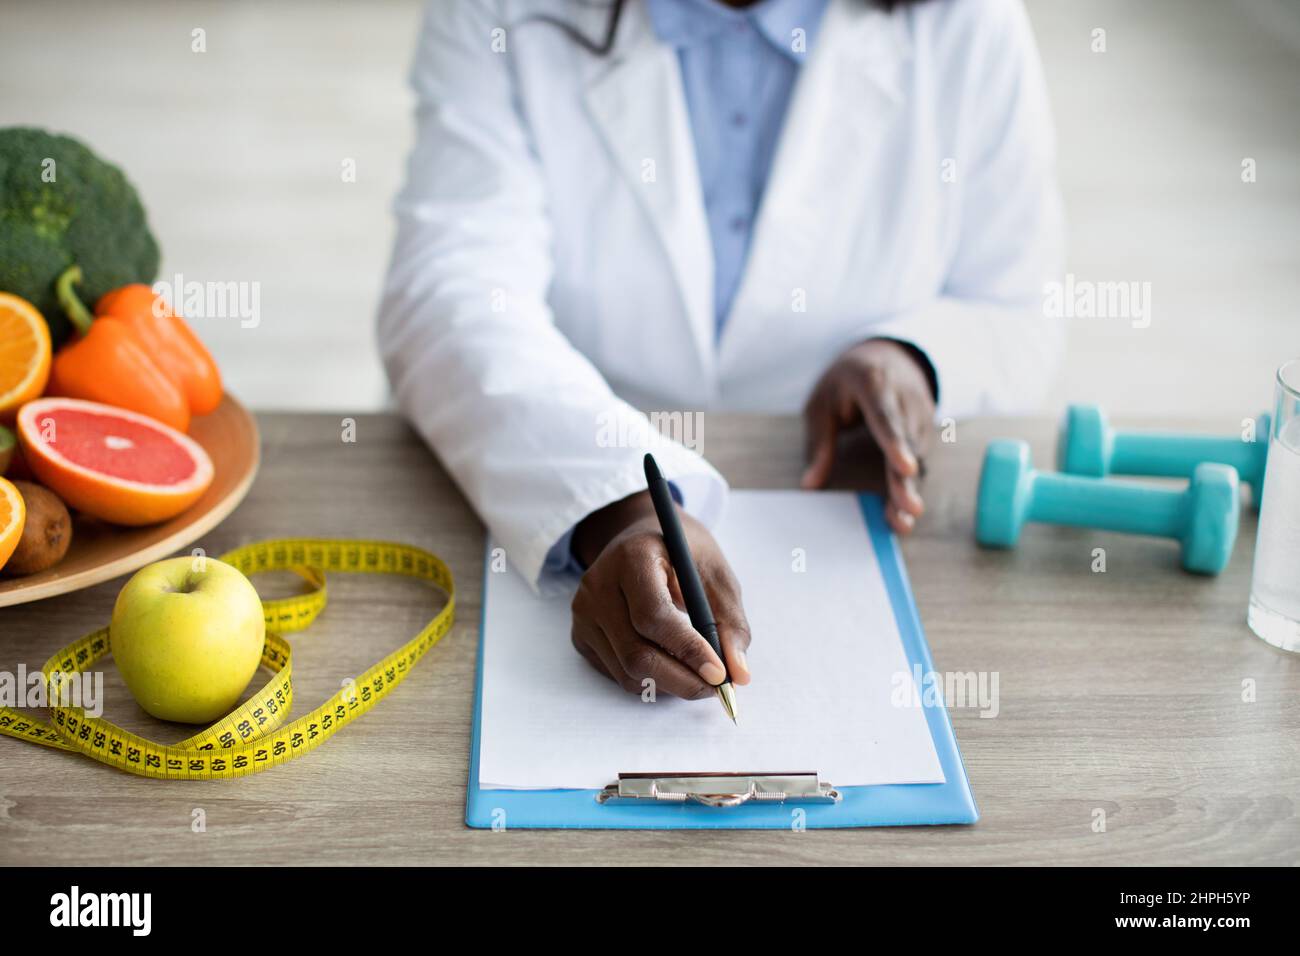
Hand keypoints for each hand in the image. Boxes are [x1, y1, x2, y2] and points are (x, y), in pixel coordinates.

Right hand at [570, 491, 751, 699]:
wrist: (642, 536)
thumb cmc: (682, 552)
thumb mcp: (715, 572)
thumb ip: (729, 621)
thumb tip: (738, 674)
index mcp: (631, 558)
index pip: (653, 615)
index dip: (687, 649)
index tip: (719, 674)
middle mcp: (597, 585)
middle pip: (636, 653)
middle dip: (682, 680)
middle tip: (717, 688)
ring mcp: (584, 612)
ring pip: (626, 672)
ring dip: (669, 684)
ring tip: (698, 675)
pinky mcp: (581, 634)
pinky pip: (617, 673)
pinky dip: (650, 681)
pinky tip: (671, 664)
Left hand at [801, 338, 935, 534]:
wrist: (885, 357)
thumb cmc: (846, 382)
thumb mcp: (821, 404)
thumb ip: (819, 443)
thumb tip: (810, 484)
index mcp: (873, 383)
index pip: (886, 417)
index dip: (896, 444)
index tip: (907, 469)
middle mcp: (904, 399)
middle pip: (907, 444)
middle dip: (907, 480)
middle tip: (909, 510)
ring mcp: (920, 414)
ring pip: (918, 457)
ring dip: (909, 490)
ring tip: (900, 521)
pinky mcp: (926, 430)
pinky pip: (920, 460)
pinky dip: (910, 485)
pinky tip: (902, 512)